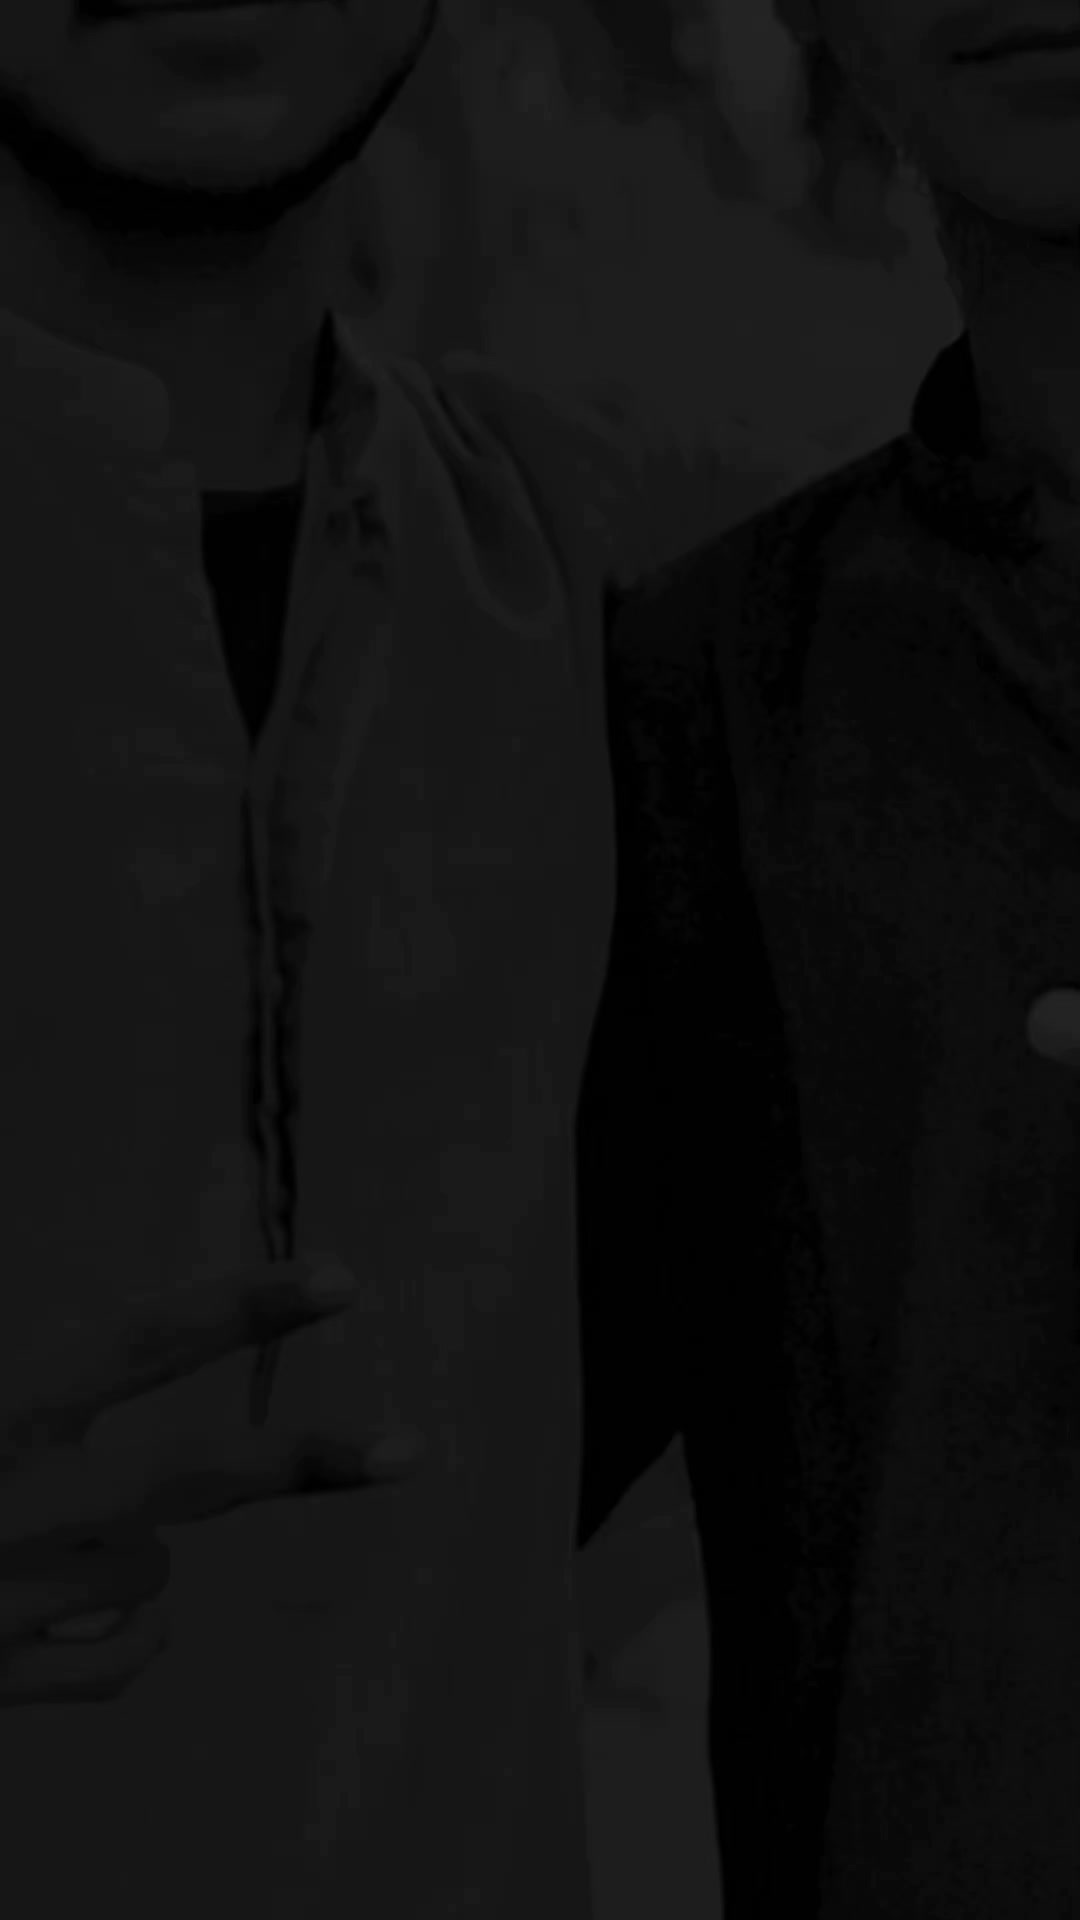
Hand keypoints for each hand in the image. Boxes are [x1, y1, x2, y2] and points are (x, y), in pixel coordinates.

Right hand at [0, 1259, 423, 1706]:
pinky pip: (128, 1654)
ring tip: (34, 1553)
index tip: (343, 1277)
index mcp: (3, 1408)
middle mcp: (17, 1499)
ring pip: (155, 1567)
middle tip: (409, 1450)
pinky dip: (123, 1635)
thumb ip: (46, 1394)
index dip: (248, 1305)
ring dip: (128, 1557)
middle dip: (303, 1459)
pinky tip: (60, 1620)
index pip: (143, 1339)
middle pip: (193, 1471)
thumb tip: (153, 1399)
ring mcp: (10, 1594)